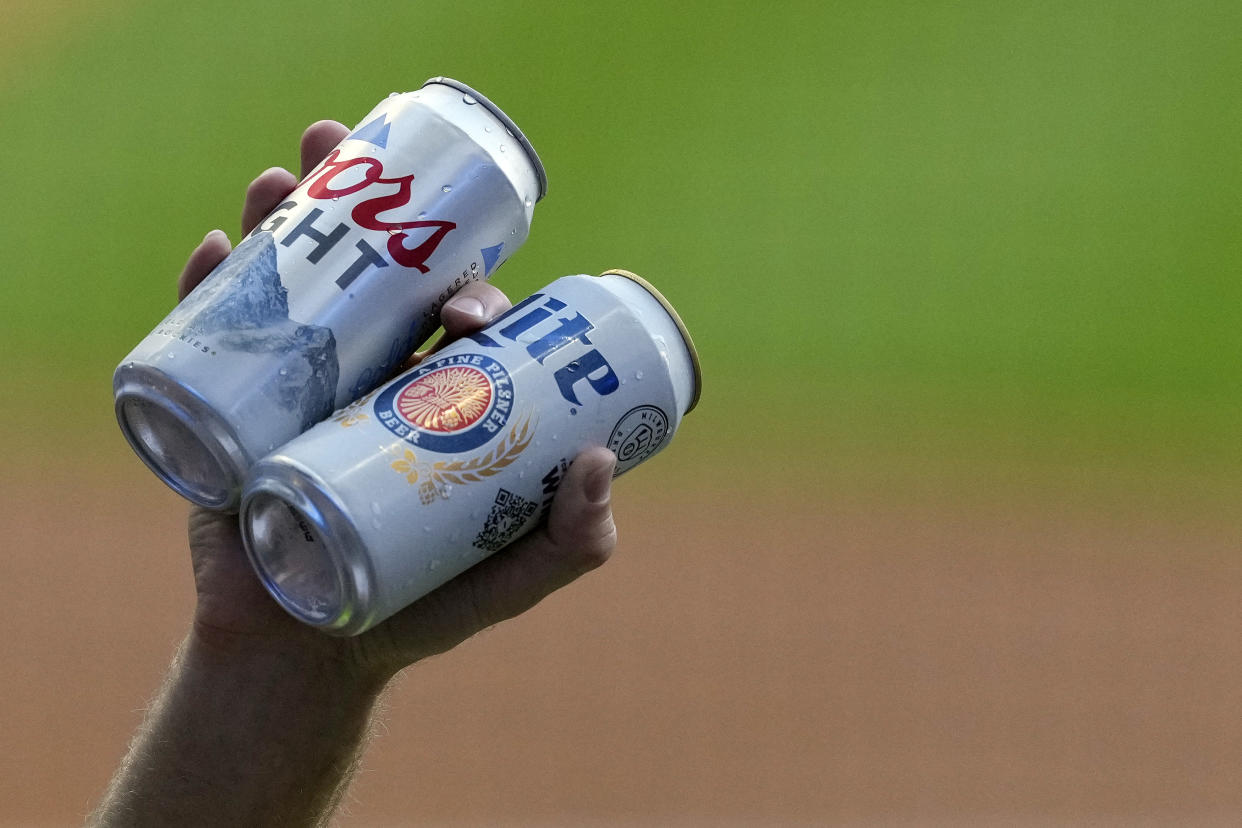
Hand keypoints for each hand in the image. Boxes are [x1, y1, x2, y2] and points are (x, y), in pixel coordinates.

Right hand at [180, 121, 617, 682]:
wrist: (310, 658)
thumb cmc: (422, 612)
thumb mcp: (510, 581)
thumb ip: (572, 543)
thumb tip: (604, 456)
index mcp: (434, 394)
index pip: (454, 318)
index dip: (466, 288)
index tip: (468, 306)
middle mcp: (368, 375)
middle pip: (370, 274)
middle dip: (362, 209)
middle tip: (357, 160)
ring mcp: (298, 387)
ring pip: (292, 286)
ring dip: (280, 219)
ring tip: (279, 176)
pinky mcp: (233, 414)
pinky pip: (212, 340)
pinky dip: (204, 290)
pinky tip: (213, 247)